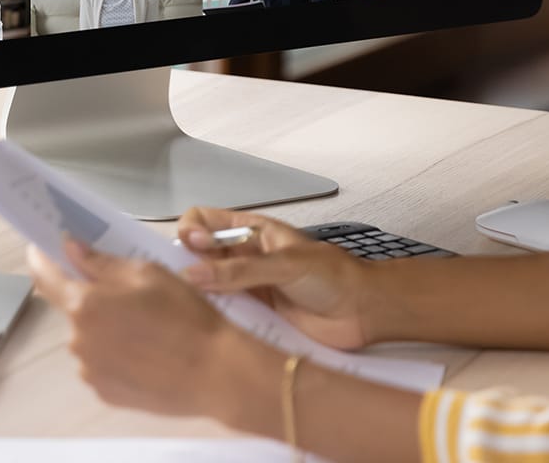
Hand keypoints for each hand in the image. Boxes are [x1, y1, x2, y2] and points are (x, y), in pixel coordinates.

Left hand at [27, 238, 263, 418]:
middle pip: (73, 309)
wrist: (216, 373)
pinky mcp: (105, 394)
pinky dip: (116, 356)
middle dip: (92, 298)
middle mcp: (78, 340)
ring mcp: (90, 371)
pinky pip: (102, 364)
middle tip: (131, 297)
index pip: (45, 277)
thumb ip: (100, 262)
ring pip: (88, 338)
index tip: (40, 249)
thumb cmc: (185, 316)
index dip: (40, 259)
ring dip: (106, 329)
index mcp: (84, 304)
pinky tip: (147, 355)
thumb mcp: (146, 273)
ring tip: (148, 331)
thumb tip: (70, 249)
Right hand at [176, 208, 369, 349]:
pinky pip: (224, 315)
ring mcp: (247, 287)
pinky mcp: (253, 316)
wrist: (363, 312)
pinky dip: (213, 320)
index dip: (190, 232)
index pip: (203, 221)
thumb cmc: (332, 276)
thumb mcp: (284, 264)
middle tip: (185, 284)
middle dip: (186, 266)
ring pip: (207, 288)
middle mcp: (242, 257)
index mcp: (250, 232)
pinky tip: (209, 327)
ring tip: (193, 309)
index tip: (190, 249)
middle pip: (198, 257)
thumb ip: (239, 269)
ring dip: (198, 297)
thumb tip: (191, 274)